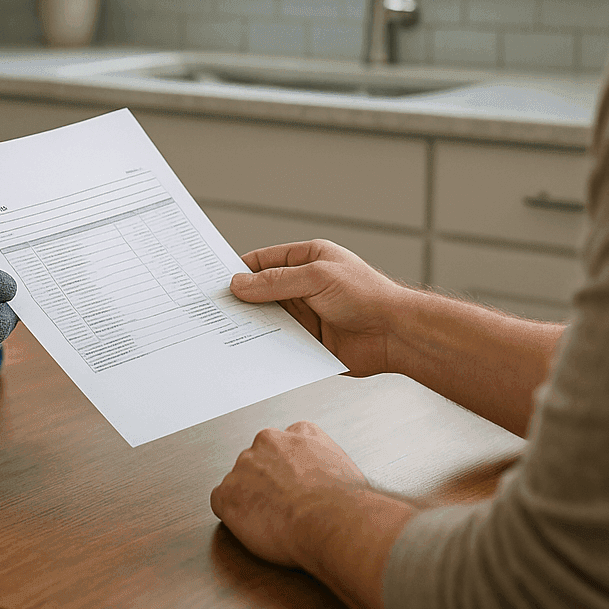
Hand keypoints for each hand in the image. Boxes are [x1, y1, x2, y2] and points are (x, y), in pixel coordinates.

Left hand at [210, 421, 368, 568]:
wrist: (332, 521)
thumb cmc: (345, 504)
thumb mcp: (347, 468)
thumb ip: (328, 463)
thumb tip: (331, 480)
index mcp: (300, 432)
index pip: (285, 443)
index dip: (288, 467)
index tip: (294, 483)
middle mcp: (268, 441)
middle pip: (259, 460)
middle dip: (267, 482)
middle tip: (283, 507)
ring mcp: (244, 465)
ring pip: (240, 481)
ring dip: (250, 498)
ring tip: (273, 521)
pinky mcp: (227, 493)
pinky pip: (222, 503)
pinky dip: (233, 516)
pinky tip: (255, 527)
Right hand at [231, 239, 403, 376]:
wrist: (394, 335)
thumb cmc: (366, 296)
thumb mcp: (317, 278)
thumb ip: (276, 282)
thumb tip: (240, 284)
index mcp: (309, 260)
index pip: (265, 261)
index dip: (240, 269)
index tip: (215, 280)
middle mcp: (305, 286)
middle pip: (262, 291)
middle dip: (242, 299)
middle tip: (214, 307)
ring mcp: (306, 314)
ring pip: (268, 318)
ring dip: (251, 324)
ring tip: (223, 329)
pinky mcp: (308, 341)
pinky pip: (279, 341)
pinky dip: (265, 344)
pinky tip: (248, 348)